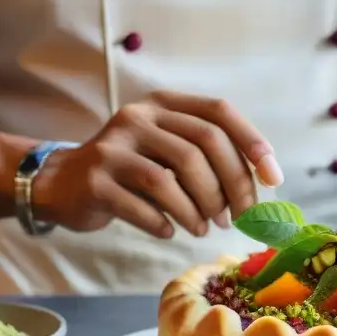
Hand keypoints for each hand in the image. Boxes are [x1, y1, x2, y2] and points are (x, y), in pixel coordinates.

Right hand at [32, 93, 283, 238]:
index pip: (219, 111)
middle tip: (236, 218)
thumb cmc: (131, 173)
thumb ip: (207, 158)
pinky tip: (169, 231)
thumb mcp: (167, 152)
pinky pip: (142, 206)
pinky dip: (163, 223)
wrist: (62, 184)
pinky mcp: (95, 180)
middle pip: (201, 146)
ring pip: (171, 178)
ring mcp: (113, 147)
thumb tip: (261, 185)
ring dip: (197, 211)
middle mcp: (138, 117)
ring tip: (204, 228)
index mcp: (164, 104)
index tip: (273, 179)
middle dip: (229, 187)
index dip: (252, 143)